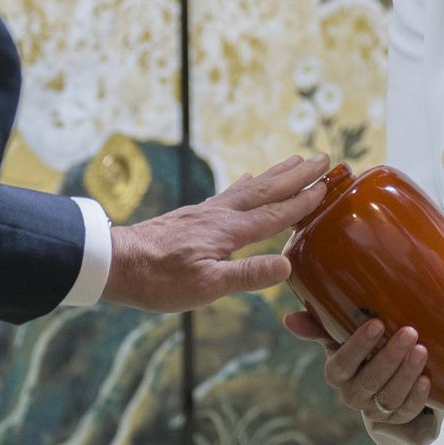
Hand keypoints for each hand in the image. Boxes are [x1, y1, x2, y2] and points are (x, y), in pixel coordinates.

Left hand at [102, 153, 329, 311]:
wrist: (116, 262)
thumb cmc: (159, 279)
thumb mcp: (206, 286)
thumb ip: (247, 275)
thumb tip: (287, 264)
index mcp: (229, 231)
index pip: (275, 213)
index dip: (303, 201)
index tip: (327, 185)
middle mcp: (221, 214)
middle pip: (268, 190)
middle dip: (297, 175)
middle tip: (323, 157)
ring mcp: (206, 212)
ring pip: (250, 187)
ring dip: (276, 174)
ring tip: (295, 160)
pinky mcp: (193, 216)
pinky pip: (229, 193)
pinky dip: (247, 183)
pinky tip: (249, 179)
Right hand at [282, 313, 433, 426]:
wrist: (387, 372)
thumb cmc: (362, 347)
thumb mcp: (341, 335)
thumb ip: (318, 327)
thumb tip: (288, 320)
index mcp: (336, 374)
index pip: (343, 364)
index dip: (359, 346)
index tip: (377, 324)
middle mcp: (352, 396)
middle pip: (370, 381)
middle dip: (390, 357)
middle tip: (409, 332)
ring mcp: (374, 410)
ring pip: (389, 397)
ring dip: (406, 374)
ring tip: (421, 350)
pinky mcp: (396, 421)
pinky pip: (406, 412)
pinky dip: (416, 397)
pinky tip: (426, 379)